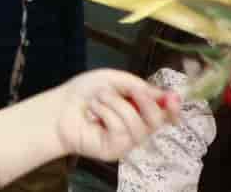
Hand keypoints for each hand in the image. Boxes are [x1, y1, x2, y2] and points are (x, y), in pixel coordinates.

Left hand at [53, 70, 179, 162]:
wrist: (58, 107)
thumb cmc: (83, 92)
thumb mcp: (112, 79)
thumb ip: (137, 85)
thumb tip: (163, 94)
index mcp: (138, 109)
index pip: (164, 114)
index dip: (173, 108)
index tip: (172, 98)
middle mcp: (136, 127)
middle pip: (157, 121)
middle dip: (144, 102)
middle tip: (128, 91)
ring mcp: (126, 141)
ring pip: (137, 124)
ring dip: (116, 104)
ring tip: (98, 99)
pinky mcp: (114, 151)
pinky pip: (120, 131)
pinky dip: (106, 114)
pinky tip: (93, 112)